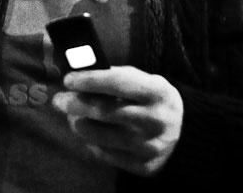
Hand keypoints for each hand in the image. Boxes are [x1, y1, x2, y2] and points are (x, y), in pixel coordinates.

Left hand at [51, 65, 182, 176]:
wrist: (184, 133)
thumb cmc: (153, 99)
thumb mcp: (145, 81)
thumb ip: (117, 77)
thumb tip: (79, 75)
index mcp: (158, 92)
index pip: (118, 83)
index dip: (90, 80)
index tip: (68, 79)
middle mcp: (156, 120)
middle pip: (106, 112)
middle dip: (76, 104)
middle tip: (59, 100)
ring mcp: (150, 146)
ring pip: (101, 136)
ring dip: (79, 124)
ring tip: (72, 116)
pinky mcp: (144, 166)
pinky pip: (107, 155)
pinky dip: (91, 143)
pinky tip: (89, 133)